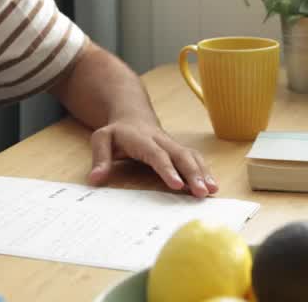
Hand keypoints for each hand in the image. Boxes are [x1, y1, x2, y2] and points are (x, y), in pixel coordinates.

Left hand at [88, 119, 218, 197]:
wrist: (132, 115)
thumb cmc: (117, 132)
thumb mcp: (101, 139)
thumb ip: (100, 158)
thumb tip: (95, 179)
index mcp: (142, 139)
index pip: (156, 154)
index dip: (167, 169)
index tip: (177, 185)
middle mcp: (161, 140)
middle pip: (181, 155)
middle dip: (193, 173)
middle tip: (203, 192)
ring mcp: (172, 145)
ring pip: (191, 156)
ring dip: (203, 172)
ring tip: (212, 190)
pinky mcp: (179, 150)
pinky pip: (194, 159)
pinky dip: (205, 171)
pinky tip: (212, 185)